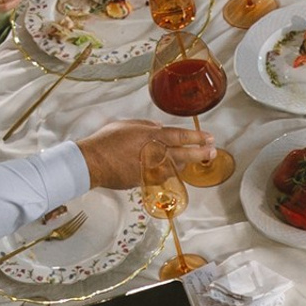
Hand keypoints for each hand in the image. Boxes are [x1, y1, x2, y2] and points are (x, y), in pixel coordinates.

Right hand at [77, 118, 212, 187]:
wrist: (92, 162)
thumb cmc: (106, 141)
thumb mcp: (127, 125)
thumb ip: (146, 126)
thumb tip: (159, 128)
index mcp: (150, 136)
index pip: (180, 136)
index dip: (197, 138)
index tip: (209, 138)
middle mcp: (154, 153)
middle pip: (184, 154)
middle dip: (201, 153)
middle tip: (212, 152)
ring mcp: (151, 169)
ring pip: (176, 167)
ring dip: (188, 163)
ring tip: (196, 160)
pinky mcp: (146, 180)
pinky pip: (164, 177)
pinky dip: (172, 173)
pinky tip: (176, 170)